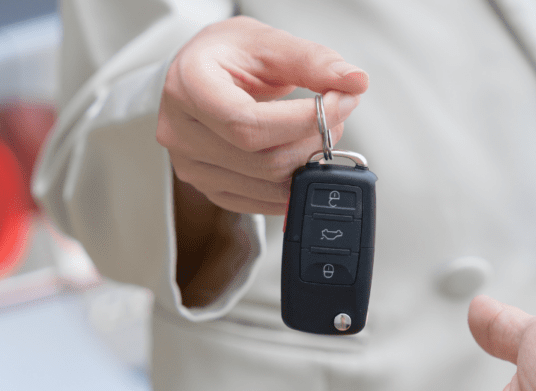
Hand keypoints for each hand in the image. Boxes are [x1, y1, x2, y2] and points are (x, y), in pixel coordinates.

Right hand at [158, 16, 367, 215]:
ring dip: (307, 164)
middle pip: (262, 160)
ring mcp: (192, 167)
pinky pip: (259, 203)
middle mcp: (181, 133)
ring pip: (266, 186)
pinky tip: (301, 157)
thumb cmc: (222, 55)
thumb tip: (354, 82)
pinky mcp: (208, 188)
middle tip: (335, 115)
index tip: (339, 103)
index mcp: (188, 88)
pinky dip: (291, 185)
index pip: (247, 124)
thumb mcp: (265, 42)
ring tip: (317, 132)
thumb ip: (311, 61)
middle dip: (313, 141)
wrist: (196, 74)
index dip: (302, 122)